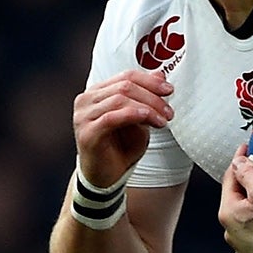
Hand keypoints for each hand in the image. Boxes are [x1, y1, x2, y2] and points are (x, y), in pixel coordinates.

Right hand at [74, 72, 172, 187]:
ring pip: (120, 99)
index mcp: (97, 92)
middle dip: (152, 96)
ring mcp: (83, 116)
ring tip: (163, 120)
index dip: (150, 81)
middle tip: (169, 111)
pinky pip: (113, 117)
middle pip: (124, 86)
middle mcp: (86, 100)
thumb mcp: (139, 118)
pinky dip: (134, 115)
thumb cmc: (121, 148)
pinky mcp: (87, 133)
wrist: (106, 177)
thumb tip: (160, 74)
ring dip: (147, 107)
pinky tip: (149, 120)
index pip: (126, 76)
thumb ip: (145, 96)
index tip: (169, 90)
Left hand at [219, 153, 252, 252]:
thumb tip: (238, 163)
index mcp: (228, 213)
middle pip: (237, 199)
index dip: (238, 162)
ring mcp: (242, 245)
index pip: (230, 179)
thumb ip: (247, 174)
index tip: (245, 151)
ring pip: (246, 216)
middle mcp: (230, 231)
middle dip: (247, 185)